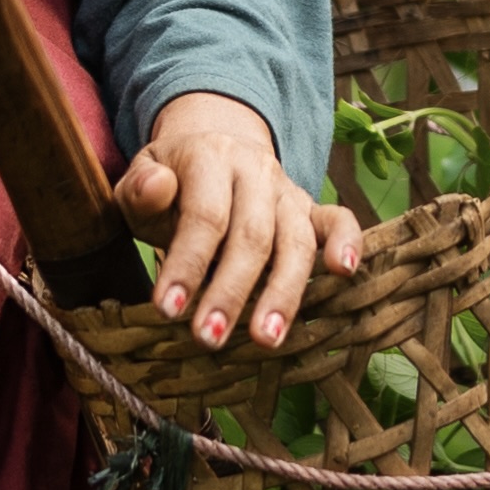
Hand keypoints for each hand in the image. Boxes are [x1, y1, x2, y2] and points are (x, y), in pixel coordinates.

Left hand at [113, 91, 360, 351]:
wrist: (211, 151)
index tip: (167, 310)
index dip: (188, 264)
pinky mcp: (312, 210)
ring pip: (295, 242)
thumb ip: (141, 188)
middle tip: (208, 338)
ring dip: (283, 293)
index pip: (204, 215)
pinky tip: (345, 273)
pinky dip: (348, 243)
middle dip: (231, 292)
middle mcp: (256, 171)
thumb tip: (157, 186)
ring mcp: (288, 191)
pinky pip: (338, 221)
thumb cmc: (171, 182)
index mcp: (211, 157)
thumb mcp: (142, 179)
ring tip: (266, 339)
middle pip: (252, 235)